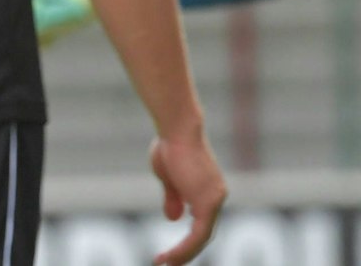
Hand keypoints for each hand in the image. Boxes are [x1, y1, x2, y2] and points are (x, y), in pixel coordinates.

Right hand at [148, 132, 226, 265]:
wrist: (177, 130)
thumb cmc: (170, 146)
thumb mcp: (168, 177)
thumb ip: (173, 198)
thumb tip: (173, 219)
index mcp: (208, 191)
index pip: (201, 223)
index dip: (187, 239)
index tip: (170, 250)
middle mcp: (216, 197)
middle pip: (204, 234)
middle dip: (186, 251)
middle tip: (167, 263)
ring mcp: (214, 200)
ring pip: (202, 238)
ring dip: (183, 254)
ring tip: (165, 263)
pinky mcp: (208, 203)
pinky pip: (197, 234)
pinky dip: (184, 248)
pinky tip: (170, 257)